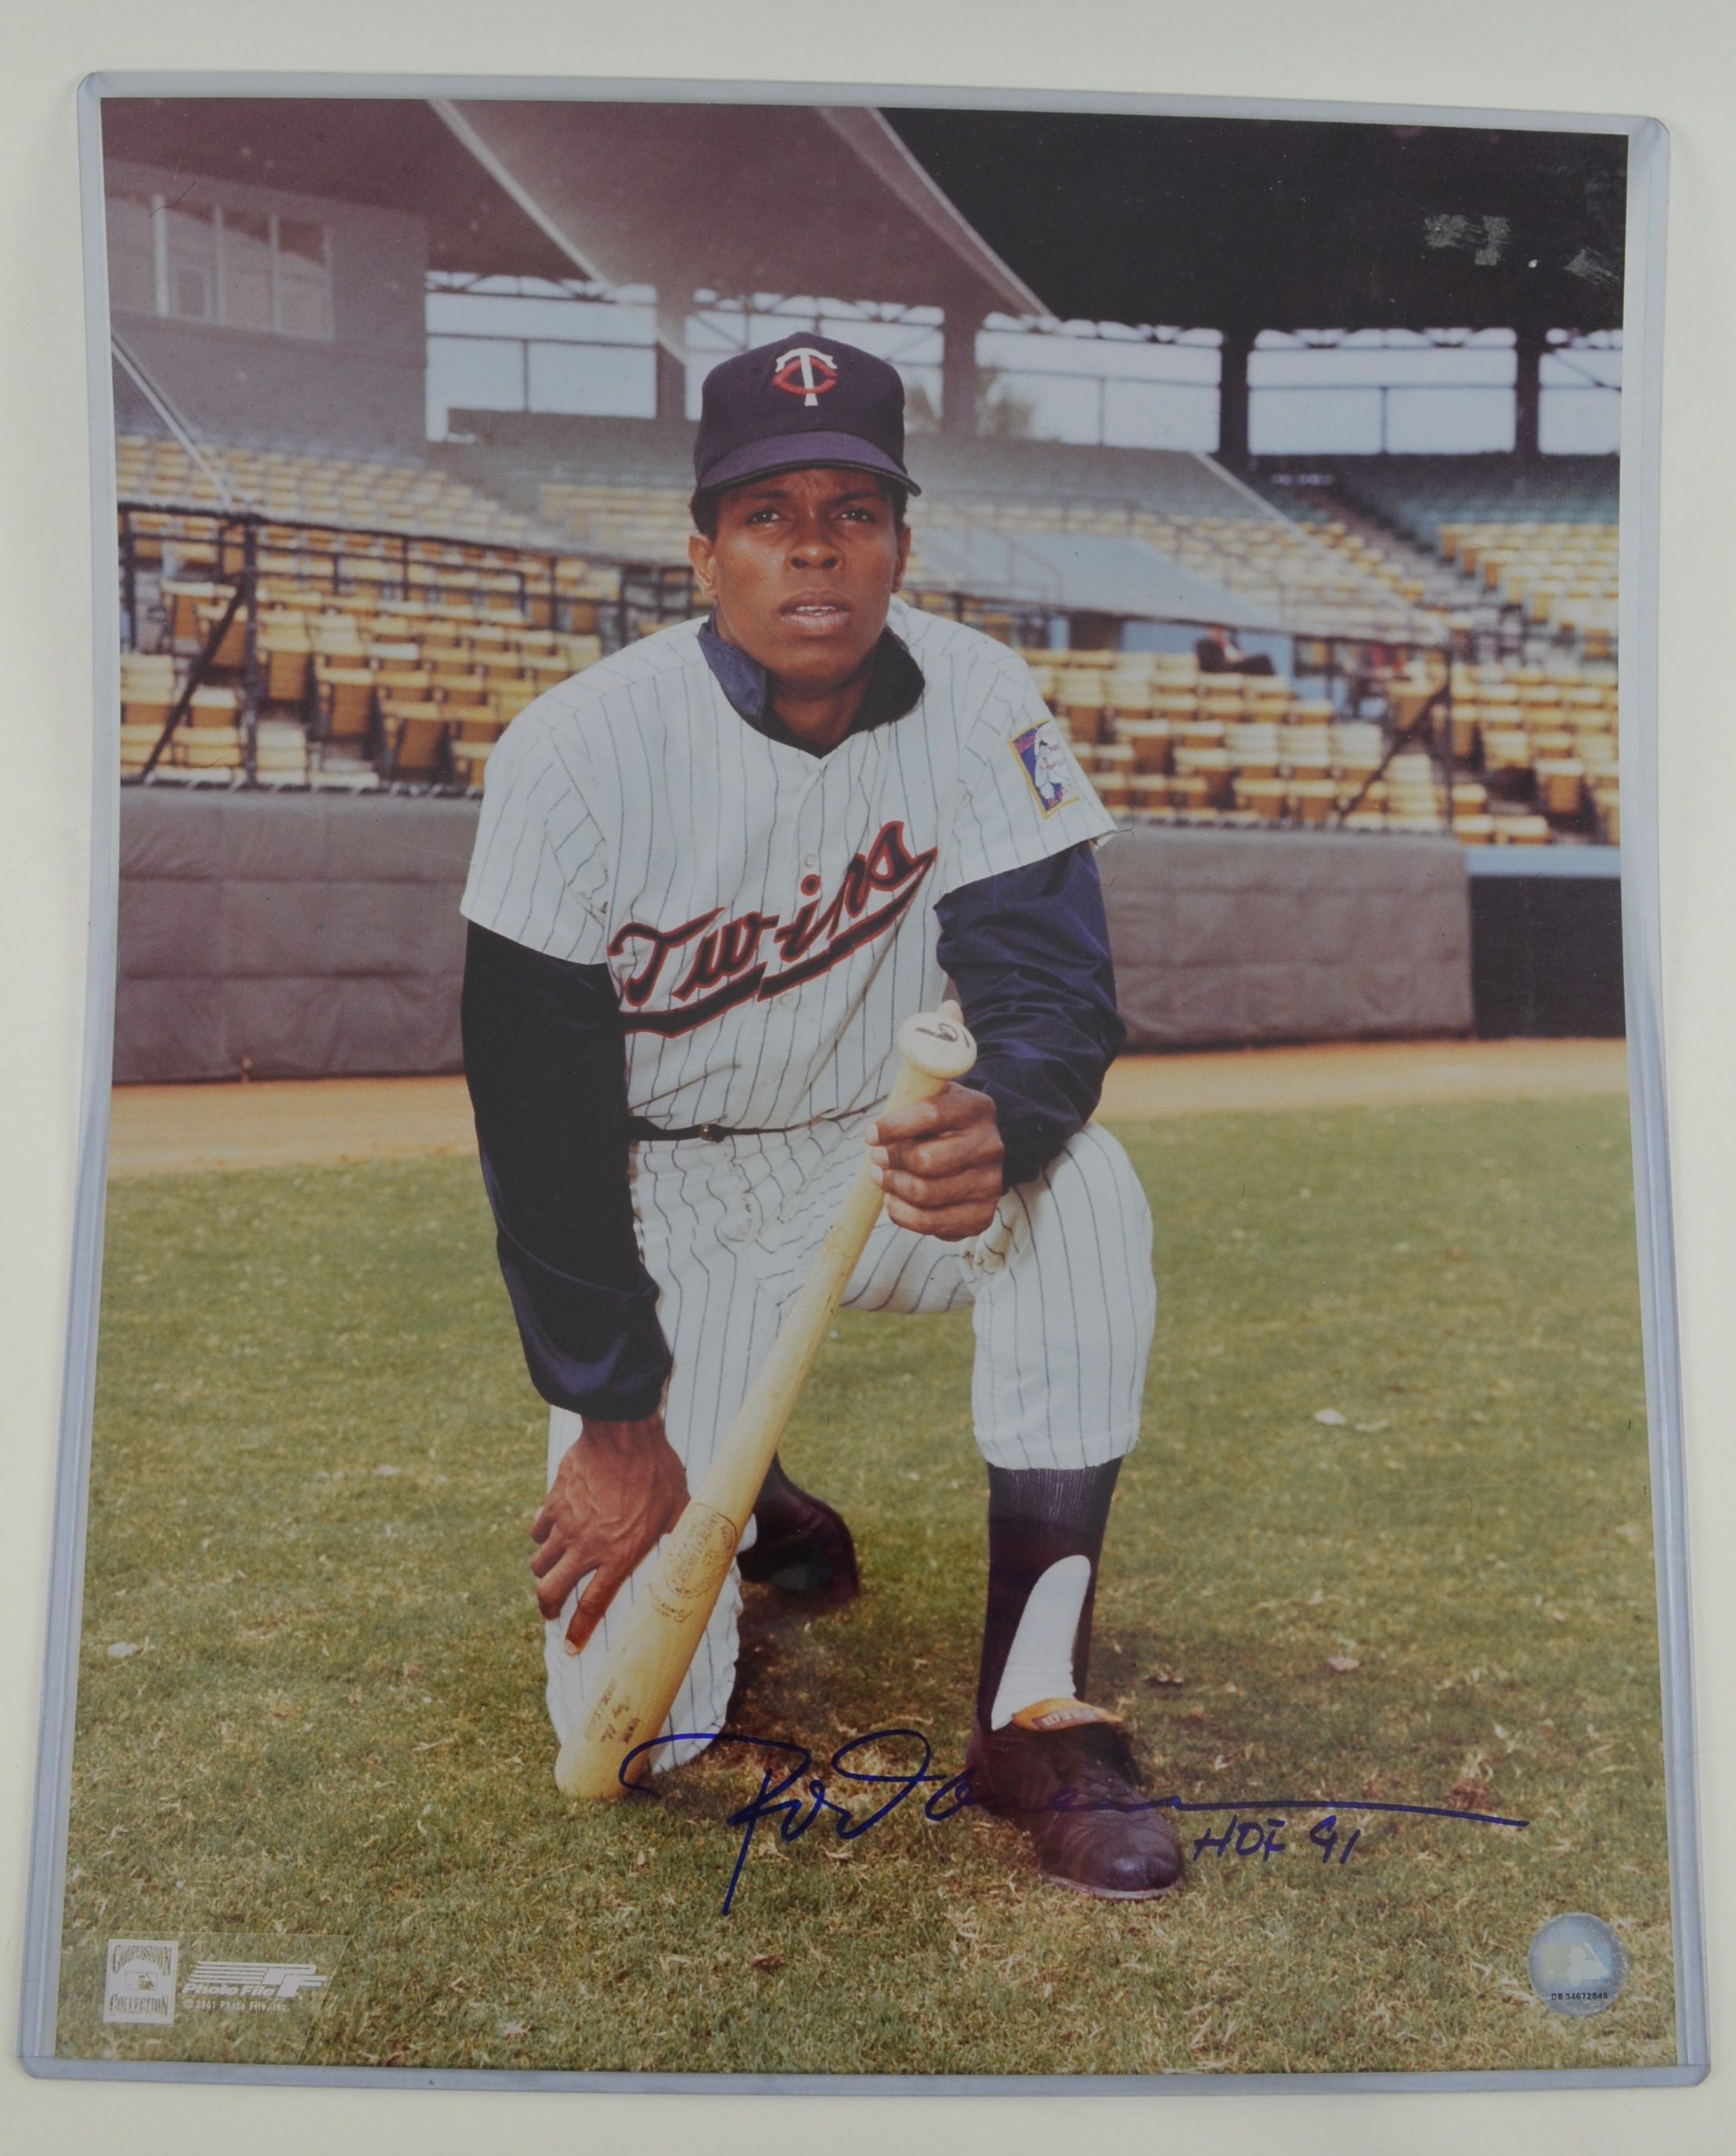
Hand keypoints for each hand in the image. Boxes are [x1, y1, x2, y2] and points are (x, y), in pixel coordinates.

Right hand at [529, 1414, 688, 1655]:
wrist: (623, 1434)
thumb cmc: (657, 1469)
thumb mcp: (679, 1507)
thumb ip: (681, 1532)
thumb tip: (702, 1544)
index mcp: (619, 1556)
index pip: (591, 1606)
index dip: (577, 1631)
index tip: (570, 1646)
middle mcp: (587, 1547)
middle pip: (550, 1592)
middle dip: (547, 1608)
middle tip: (550, 1611)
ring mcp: (566, 1525)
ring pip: (539, 1563)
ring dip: (543, 1571)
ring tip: (552, 1571)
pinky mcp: (553, 1502)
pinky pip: (537, 1529)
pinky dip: (541, 1535)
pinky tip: (550, 1531)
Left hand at [868, 1081, 1003, 1241]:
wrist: (979, 1153)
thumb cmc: (943, 1125)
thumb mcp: (931, 1101)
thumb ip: (908, 1107)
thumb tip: (876, 1134)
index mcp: (976, 1108)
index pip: (931, 1115)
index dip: (893, 1127)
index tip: (871, 1135)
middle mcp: (989, 1146)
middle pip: (925, 1160)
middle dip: (891, 1161)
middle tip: (877, 1159)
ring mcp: (989, 1184)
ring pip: (923, 1194)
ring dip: (892, 1187)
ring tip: (882, 1177)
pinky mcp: (981, 1215)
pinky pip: (929, 1222)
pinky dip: (901, 1213)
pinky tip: (893, 1199)